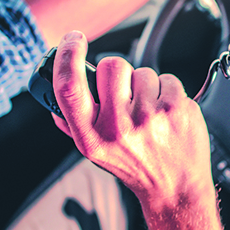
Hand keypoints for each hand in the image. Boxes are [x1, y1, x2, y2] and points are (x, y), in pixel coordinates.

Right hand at [51, 31, 213, 209]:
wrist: (175, 189)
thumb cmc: (135, 167)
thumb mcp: (96, 153)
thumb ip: (73, 126)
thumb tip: (54, 103)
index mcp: (91, 137)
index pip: (69, 86)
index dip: (67, 55)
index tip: (72, 40)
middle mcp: (118, 128)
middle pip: (111, 66)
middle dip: (118, 73)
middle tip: (125, 94)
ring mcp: (150, 117)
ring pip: (142, 72)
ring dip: (145, 87)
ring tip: (149, 112)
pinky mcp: (176, 109)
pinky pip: (167, 79)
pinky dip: (167, 92)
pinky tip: (166, 114)